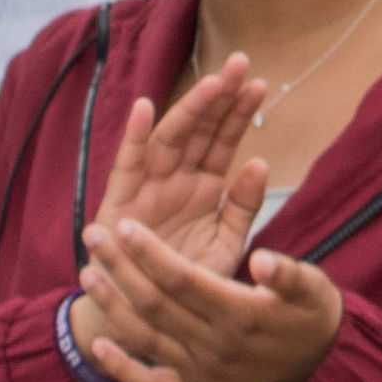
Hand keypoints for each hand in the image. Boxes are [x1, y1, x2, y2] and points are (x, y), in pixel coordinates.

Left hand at [74, 222, 344, 381]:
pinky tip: (98, 344)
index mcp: (241, 314)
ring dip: (113, 306)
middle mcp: (215, 346)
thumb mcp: (312, 287)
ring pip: (145, 336)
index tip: (125, 226)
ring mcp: (201, 372)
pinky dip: (121, 366)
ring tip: (88, 274)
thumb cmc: (310, 314)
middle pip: (155, 303)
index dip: (150, 252)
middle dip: (120, 267)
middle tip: (93, 237)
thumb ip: (288, 274)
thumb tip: (262, 260)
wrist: (317, 369)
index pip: (182, 278)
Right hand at [85, 60, 275, 288]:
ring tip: (212, 84)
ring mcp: (147, 187)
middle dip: (219, 97)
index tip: (261, 84)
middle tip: (241, 64)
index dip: (239, 113)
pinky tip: (144, 109)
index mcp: (203, 186)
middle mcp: (176, 179)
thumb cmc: (189, 281)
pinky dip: (133, 138)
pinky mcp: (119, 203)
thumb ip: (243, 206)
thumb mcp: (226, 245)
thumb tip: (260, 163)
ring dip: (188, 109)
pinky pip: (126, 166)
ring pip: (169, 140)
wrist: (147, 318)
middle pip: (199, 130)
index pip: (224, 141)